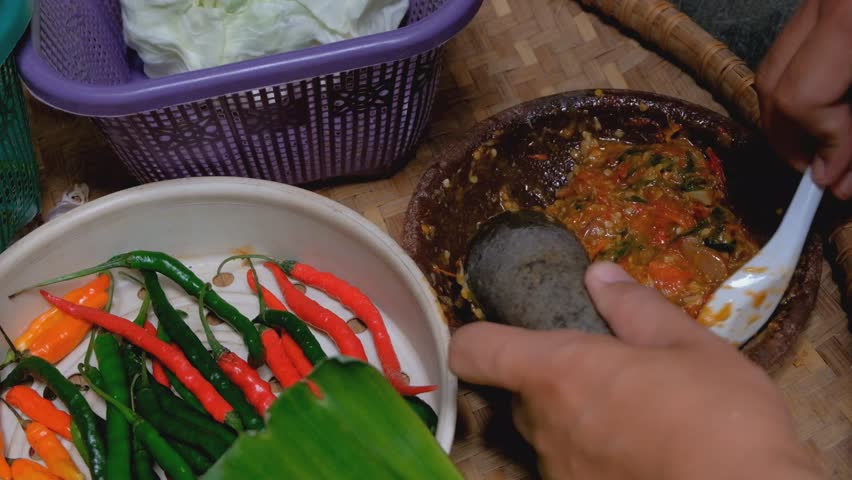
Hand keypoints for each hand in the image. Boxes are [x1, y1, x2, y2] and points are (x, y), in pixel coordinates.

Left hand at [449, 262, 822, 479]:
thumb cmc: (720, 419)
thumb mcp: (690, 346)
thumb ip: (636, 308)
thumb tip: (599, 276)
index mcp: (558, 371)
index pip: (475, 351)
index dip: (477, 339)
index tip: (502, 332)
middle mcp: (543, 425)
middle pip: (520, 392)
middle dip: (554, 378)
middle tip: (609, 374)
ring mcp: (557, 471)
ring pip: (549, 433)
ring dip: (576, 419)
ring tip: (638, 418)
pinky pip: (572, 467)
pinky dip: (594, 456)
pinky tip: (644, 456)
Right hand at [756, 0, 851, 198]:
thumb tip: (832, 182)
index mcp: (845, 22)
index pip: (801, 101)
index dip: (821, 146)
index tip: (834, 177)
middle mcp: (821, 7)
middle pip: (773, 89)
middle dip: (792, 140)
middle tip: (818, 168)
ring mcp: (814, 3)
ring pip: (772, 73)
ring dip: (789, 119)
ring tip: (818, 143)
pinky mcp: (819, 6)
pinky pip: (787, 56)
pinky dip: (796, 89)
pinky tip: (822, 108)